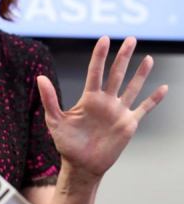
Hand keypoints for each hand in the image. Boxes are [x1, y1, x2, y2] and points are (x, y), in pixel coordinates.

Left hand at [37, 36, 167, 182]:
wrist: (81, 165)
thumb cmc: (66, 143)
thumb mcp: (54, 120)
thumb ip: (49, 99)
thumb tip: (40, 77)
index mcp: (89, 98)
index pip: (96, 72)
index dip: (100, 56)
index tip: (104, 39)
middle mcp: (105, 101)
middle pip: (117, 74)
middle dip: (123, 56)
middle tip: (131, 38)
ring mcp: (118, 111)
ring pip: (132, 88)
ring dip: (140, 74)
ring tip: (148, 58)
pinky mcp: (128, 123)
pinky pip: (144, 108)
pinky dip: (154, 99)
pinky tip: (163, 88)